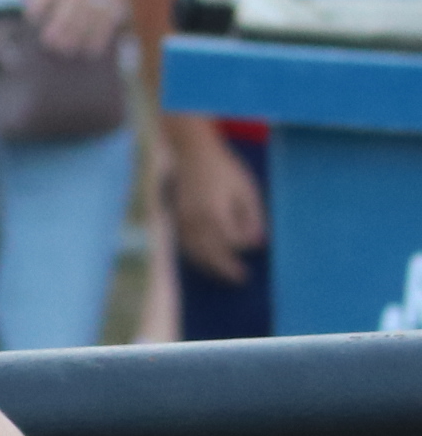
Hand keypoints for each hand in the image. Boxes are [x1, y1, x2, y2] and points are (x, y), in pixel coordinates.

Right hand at [170, 118, 267, 282]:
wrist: (193, 155)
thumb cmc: (225, 169)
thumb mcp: (247, 189)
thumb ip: (252, 217)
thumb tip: (257, 243)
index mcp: (216, 213)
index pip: (231, 242)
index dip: (243, 248)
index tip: (257, 251)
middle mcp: (197, 222)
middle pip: (211, 254)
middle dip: (226, 269)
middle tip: (240, 280)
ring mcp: (184, 222)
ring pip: (196, 253)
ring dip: (210, 267)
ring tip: (223, 275)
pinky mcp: (177, 221)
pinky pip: (186, 246)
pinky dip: (196, 257)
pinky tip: (206, 260)